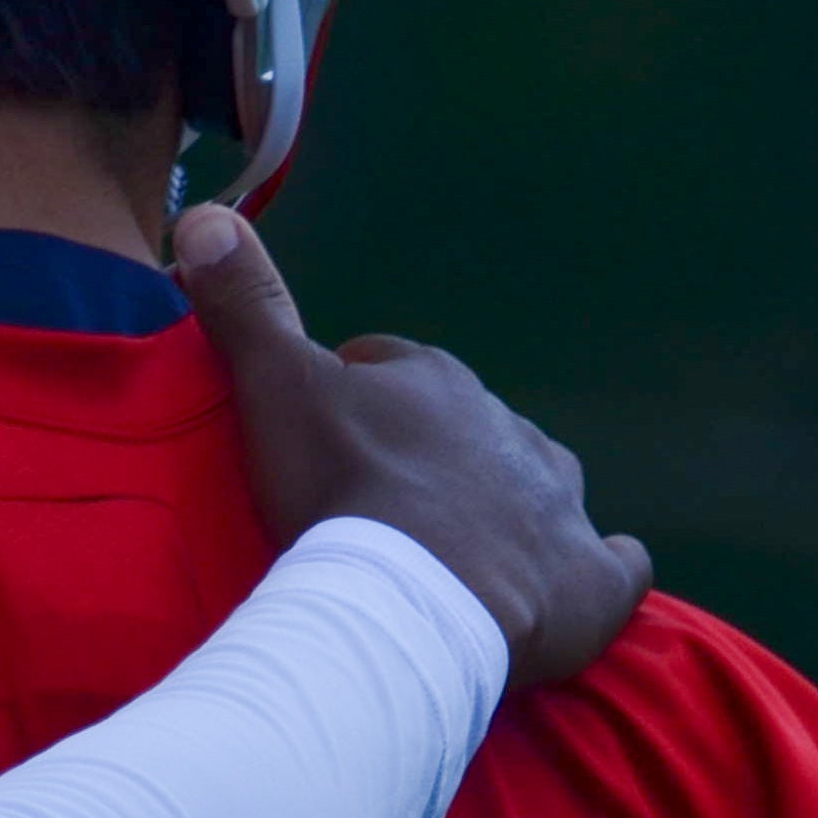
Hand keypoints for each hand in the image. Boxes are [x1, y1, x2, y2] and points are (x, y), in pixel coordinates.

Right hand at [172, 203, 649, 686]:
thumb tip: (205, 217)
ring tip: (457, 549)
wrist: (417, 600)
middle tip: (373, 508)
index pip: (388, 369)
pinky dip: (598, 570)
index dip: (350, 402)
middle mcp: (507, 428)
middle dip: (426, 458)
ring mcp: (559, 504)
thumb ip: (246, 308)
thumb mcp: (274, 388)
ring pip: (535, 484)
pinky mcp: (593, 580)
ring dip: (503, 505)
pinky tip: (574, 583)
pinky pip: (612, 567)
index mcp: (434, 380)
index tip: (319, 443)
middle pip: (461, 429)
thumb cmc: (343, 491)